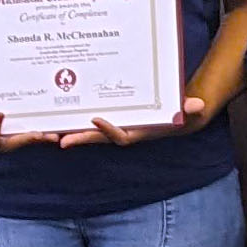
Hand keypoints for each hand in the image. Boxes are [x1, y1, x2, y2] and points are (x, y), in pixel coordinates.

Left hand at [55, 98, 208, 148]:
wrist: (176, 114)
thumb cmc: (181, 113)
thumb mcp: (188, 110)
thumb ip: (190, 109)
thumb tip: (198, 106)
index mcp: (139, 131)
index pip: (121, 136)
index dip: (107, 130)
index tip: (95, 119)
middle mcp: (123, 130)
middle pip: (97, 138)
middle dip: (79, 138)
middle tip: (59, 140)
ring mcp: (115, 124)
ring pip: (88, 130)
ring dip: (70, 130)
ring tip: (48, 129)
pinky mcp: (110, 116)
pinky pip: (89, 118)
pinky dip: (74, 116)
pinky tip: (58, 109)